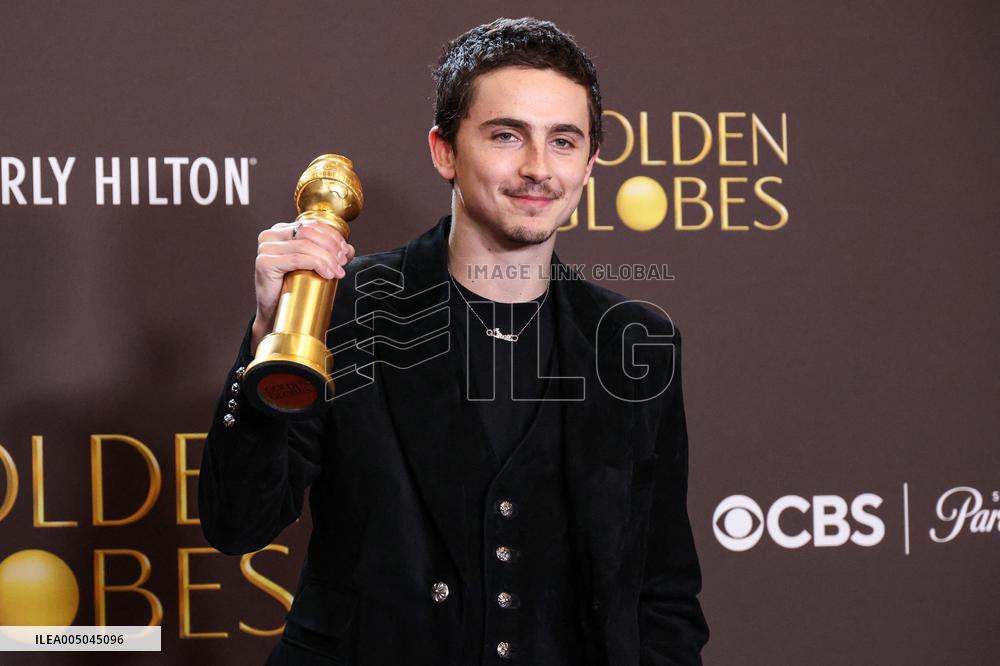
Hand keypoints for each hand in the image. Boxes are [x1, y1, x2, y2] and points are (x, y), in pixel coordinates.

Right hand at [250, 219, 355, 352]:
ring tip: (338, 272)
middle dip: (331, 247)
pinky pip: (297, 259)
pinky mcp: (264, 262)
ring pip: (305, 246)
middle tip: (343, 262)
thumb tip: (349, 249)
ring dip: (327, 258)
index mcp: (281, 231)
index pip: (311, 225)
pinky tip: (327, 274)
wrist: (274, 312)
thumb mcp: (314, 266)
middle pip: (308, 233)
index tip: (345, 251)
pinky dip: (317, 264)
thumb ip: (331, 255)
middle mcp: (270, 236)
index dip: (332, 236)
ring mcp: (266, 248)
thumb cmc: (292, 288)